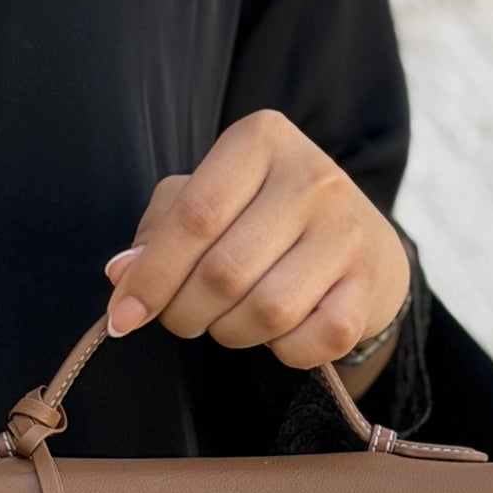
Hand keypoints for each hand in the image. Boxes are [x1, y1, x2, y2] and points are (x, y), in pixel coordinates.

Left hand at [103, 109, 409, 372]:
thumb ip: (159, 231)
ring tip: (229, 322)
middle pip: (224, 272)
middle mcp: (313, 176)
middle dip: (186, 313)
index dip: (152, 276)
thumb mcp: (207, 200)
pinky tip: (278, 334)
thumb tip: (122, 275)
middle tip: (183, 318)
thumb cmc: (262, 219)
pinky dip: (283, 352)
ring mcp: (348, 232)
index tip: (121, 317)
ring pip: (267, 311)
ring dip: (232, 333)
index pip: (194, 217)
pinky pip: (312, 341)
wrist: (360, 243)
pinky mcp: (371, 285)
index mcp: (261, 140)